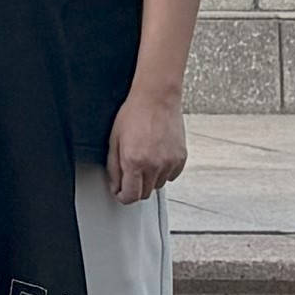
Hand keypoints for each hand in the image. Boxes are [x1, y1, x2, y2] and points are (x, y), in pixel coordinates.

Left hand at [108, 81, 188, 207]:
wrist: (157, 98)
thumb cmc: (134, 114)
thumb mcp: (114, 140)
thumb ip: (113, 167)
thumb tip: (115, 186)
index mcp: (134, 162)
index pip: (130, 196)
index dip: (123, 197)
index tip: (121, 193)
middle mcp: (154, 165)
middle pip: (145, 194)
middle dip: (136, 188)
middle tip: (130, 174)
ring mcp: (170, 162)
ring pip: (159, 185)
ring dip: (150, 179)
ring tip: (145, 159)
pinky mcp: (181, 158)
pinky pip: (171, 175)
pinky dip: (164, 171)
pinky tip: (157, 156)